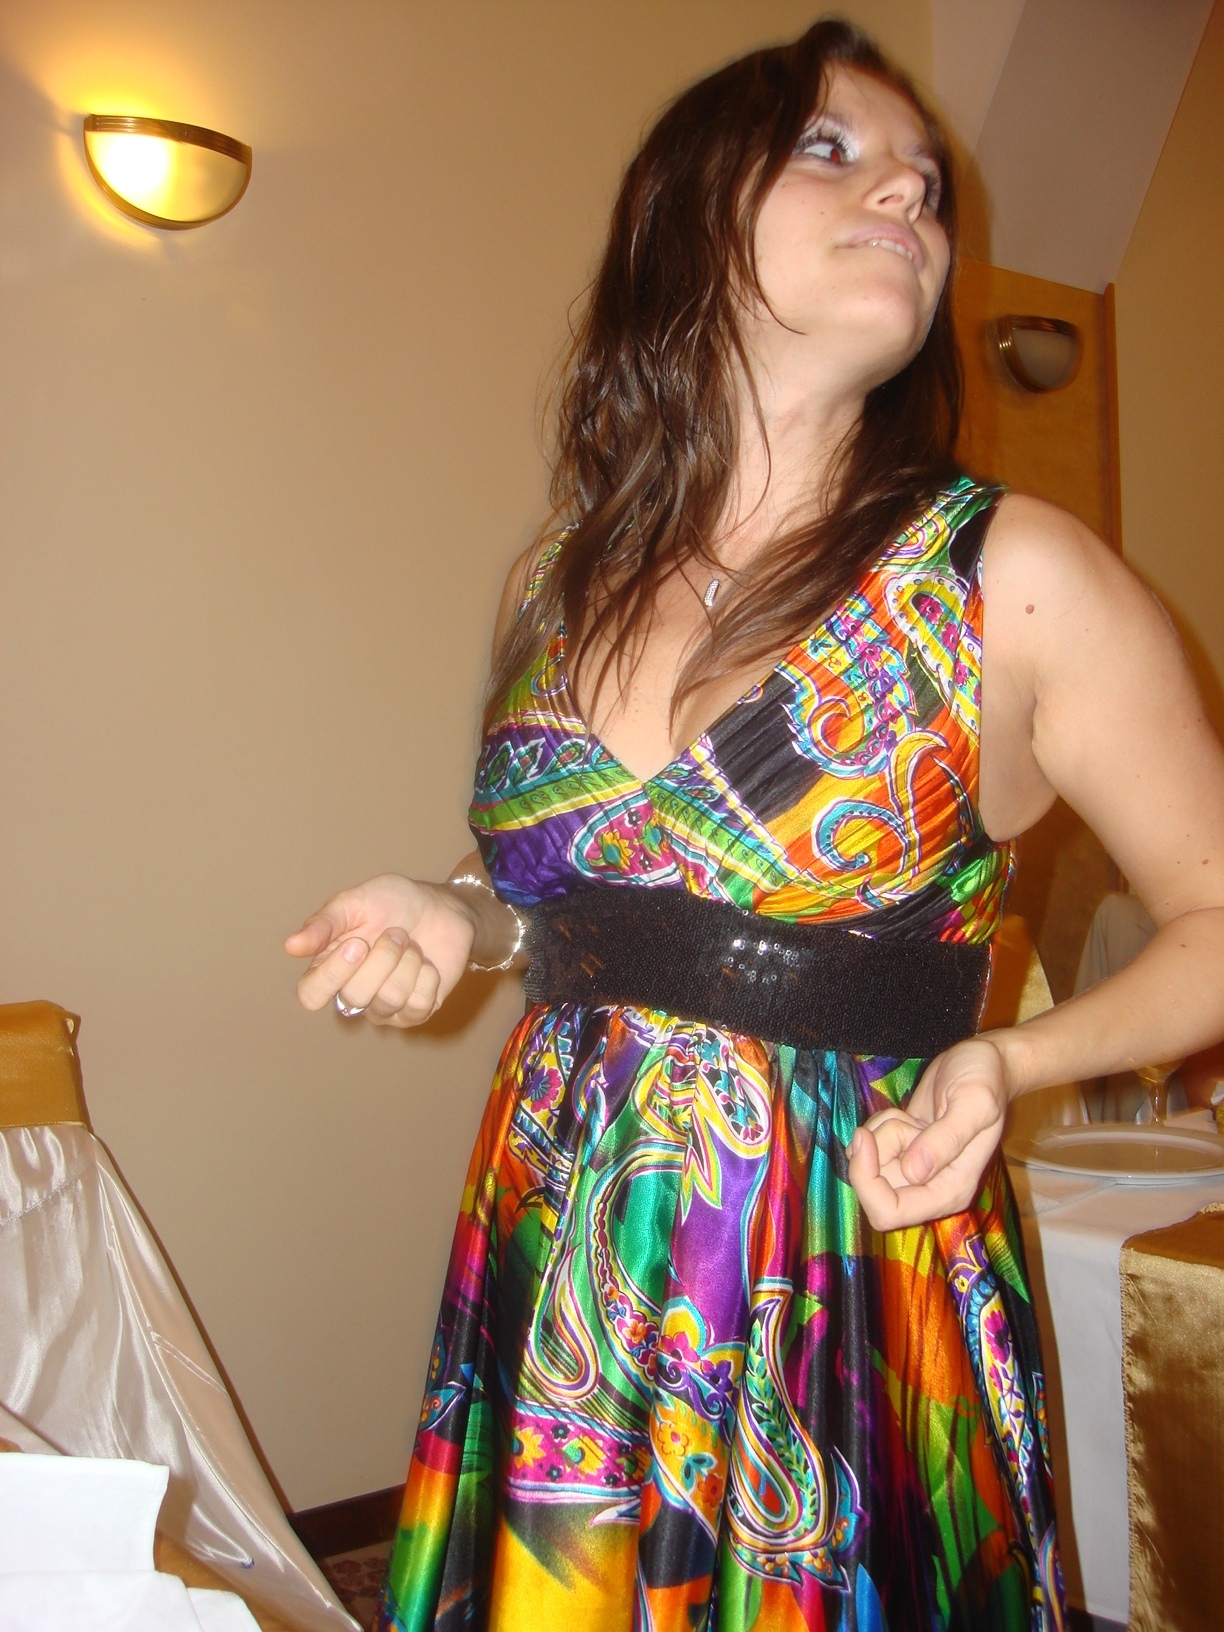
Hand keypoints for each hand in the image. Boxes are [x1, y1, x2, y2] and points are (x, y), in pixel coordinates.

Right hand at [283, 873, 476, 1026]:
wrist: (440, 905)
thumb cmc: (392, 902)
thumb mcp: (354, 902)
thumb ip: (324, 924)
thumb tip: (291, 946)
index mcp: (329, 968)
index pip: (310, 995)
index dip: (333, 974)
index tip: (357, 943)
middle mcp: (353, 994)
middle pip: (355, 997)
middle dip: (383, 958)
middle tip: (395, 933)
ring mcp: (385, 1007)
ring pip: (390, 999)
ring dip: (407, 963)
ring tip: (410, 945)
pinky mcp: (416, 1011)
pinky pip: (418, 1004)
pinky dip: (427, 976)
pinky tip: (426, 964)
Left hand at [846, 1036, 1009, 1228]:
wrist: (984, 1063)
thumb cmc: (985, 1080)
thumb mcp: (974, 1103)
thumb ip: (946, 1138)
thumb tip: (914, 1172)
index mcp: (951, 1190)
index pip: (890, 1212)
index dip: (868, 1181)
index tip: (867, 1138)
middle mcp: (930, 1188)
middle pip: (873, 1187)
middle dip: (877, 1148)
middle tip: (905, 1122)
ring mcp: (915, 1170)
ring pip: (869, 1165)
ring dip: (880, 1133)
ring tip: (913, 1117)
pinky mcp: (903, 1151)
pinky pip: (870, 1150)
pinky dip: (877, 1127)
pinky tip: (905, 1116)